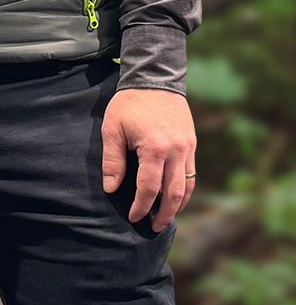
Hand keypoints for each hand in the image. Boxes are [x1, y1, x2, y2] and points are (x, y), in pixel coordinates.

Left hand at [101, 88, 196, 230]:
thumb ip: (112, 160)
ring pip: (187, 186)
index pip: (149, 188)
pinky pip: (192, 173)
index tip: (133, 216)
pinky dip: (185, 188)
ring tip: (166, 217)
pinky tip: (175, 195)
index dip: (141, 206)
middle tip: (153, 226)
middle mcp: (175, 151)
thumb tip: (112, 188)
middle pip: (174, 193)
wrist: (155, 78)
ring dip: (178, 205)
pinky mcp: (192, 143)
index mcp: (154, 149)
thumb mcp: (112, 128)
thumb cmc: (129, 103)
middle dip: (164, 214)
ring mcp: (187, 148)